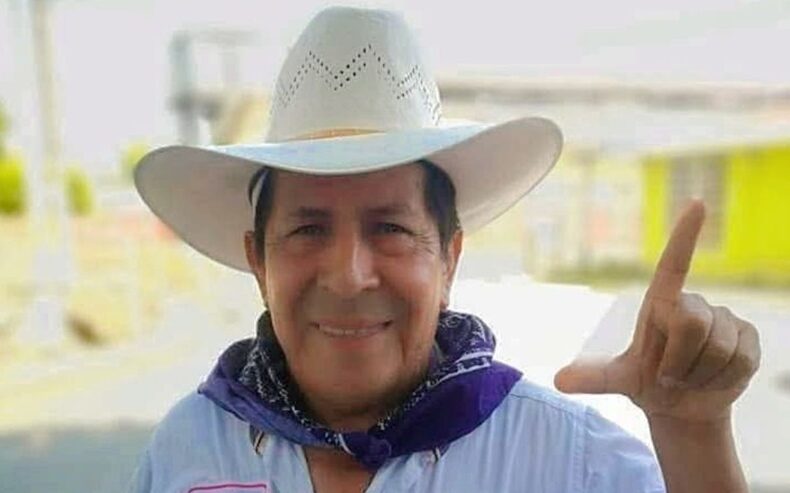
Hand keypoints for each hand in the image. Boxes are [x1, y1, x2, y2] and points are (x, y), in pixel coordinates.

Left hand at [554, 200, 760, 421]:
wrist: (682, 407)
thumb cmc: (648, 383)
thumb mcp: (619, 380)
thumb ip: (593, 378)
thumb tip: (558, 381)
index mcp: (660, 304)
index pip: (673, 264)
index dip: (685, 235)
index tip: (696, 203)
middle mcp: (693, 305)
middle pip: (691, 323)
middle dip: (678, 359)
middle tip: (670, 375)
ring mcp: (724, 320)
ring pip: (718, 347)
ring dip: (698, 373)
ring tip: (690, 378)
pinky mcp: (748, 338)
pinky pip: (740, 358)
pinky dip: (722, 379)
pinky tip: (714, 380)